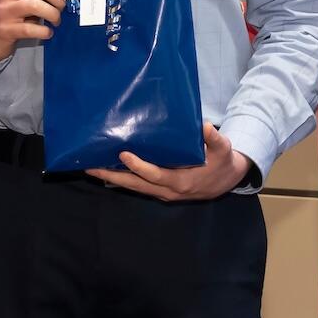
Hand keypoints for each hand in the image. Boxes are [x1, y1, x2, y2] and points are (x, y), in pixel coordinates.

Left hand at [88, 123, 253, 201]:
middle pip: (136, 185)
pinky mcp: (160, 191)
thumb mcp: (223, 149)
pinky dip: (122, 179)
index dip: (139, 166)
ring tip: (91, 168)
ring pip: (134, 188)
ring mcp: (163, 193)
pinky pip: (138, 186)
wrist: (227, 181)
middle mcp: (169, 191)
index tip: (123, 154)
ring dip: (112, 179)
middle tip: (90, 166)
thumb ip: (214, 138)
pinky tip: (107, 169)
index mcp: (182, 181)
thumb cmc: (222, 161)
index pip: (156, 175)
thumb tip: (205, 125)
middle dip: (112, 176)